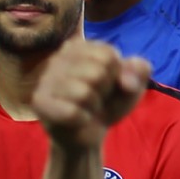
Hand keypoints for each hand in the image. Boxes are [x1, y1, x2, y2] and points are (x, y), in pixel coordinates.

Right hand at [32, 39, 151, 149]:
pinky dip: (82, 119)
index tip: (109, 83)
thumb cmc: (108, 102)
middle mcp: (58, 57)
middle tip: (96, 97)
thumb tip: (126, 81)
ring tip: (86, 106)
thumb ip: (139, 71)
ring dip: (93, 106)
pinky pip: (72, 112)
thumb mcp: (132, 85)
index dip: (117, 74)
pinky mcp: (40, 102)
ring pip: (84, 93)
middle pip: (98, 72)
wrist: (89, 132)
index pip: (108, 54)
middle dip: (105, 91)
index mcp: (79, 47)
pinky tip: (77, 118)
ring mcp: (46, 79)